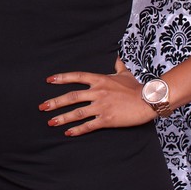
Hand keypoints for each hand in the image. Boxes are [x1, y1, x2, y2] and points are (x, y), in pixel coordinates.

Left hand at [39, 57, 156, 135]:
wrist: (149, 100)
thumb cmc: (137, 87)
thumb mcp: (125, 74)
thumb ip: (117, 65)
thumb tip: (116, 56)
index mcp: (100, 79)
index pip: (77, 76)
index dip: (62, 78)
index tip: (49, 80)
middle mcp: (98, 92)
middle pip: (71, 96)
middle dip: (55, 102)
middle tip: (42, 107)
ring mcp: (101, 106)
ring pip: (77, 112)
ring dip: (62, 118)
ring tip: (50, 122)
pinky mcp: (107, 119)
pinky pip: (89, 125)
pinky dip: (77, 130)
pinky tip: (68, 133)